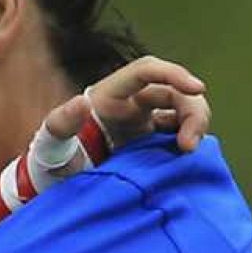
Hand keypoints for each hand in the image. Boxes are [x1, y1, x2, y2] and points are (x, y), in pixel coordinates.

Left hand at [46, 55, 208, 151]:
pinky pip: (180, 132)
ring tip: (188, 153)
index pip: (148, 70)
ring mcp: (144, 120)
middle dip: (192, 112)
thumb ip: (61, 123)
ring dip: (194, 127)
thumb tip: (81, 103)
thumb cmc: (54, 159)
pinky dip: (189, 140)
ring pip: (183, 111)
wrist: (61, 182)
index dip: (174, 74)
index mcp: (110, 94)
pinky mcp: (152, 139)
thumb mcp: (52, 142)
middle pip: (174, 92)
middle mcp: (131, 101)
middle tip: (189, 146)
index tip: (198, 88)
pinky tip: (185, 158)